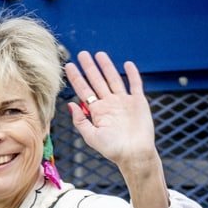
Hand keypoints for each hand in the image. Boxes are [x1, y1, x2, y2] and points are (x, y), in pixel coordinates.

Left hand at [64, 51, 158, 178]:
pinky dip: (132, 74)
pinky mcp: (138, 102)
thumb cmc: (113, 149)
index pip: (84, 90)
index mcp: (97, 112)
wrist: (135, 154)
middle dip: (89, 67)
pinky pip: (135, 84)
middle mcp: (109, 104)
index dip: (76, 78)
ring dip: (107, 67)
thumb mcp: (91, 136)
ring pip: (114, 79)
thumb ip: (80, 121)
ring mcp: (124, 102)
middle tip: (81, 54)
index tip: (68, 66)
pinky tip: (127, 64)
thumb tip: (70, 105)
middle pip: (97, 81)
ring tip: (99, 54)